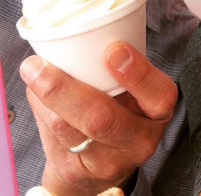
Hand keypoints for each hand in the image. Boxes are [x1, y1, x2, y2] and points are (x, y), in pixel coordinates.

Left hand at [20, 42, 177, 195]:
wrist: (101, 166)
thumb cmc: (118, 110)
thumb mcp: (131, 89)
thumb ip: (113, 65)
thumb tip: (74, 39)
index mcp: (157, 111)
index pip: (158, 95)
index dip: (138, 73)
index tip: (114, 50)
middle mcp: (138, 140)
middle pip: (102, 119)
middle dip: (66, 90)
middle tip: (41, 65)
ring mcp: (108, 161)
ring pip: (69, 129)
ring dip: (45, 97)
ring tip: (32, 70)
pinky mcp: (78, 171)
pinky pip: (53, 137)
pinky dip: (41, 110)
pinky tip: (36, 93)